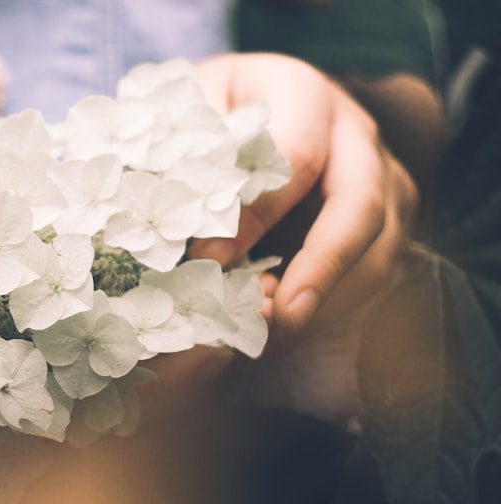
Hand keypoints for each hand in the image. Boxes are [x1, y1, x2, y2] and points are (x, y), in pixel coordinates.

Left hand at [190, 53, 417, 340]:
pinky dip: (331, 309)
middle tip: (278, 319)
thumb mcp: (190, 119)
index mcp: (304, 94)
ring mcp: (382, 177)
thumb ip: (193, 164)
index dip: (255, 215)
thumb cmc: (208, 114)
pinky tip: (281, 331)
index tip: (207, 262)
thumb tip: (195, 242)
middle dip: (321, 269)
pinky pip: (373, 273)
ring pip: (380, 249)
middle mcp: (357, 133)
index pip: (297, 157)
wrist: (244, 103)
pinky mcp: (386, 219)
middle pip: (361, 206)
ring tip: (270, 335)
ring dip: (327, 301)